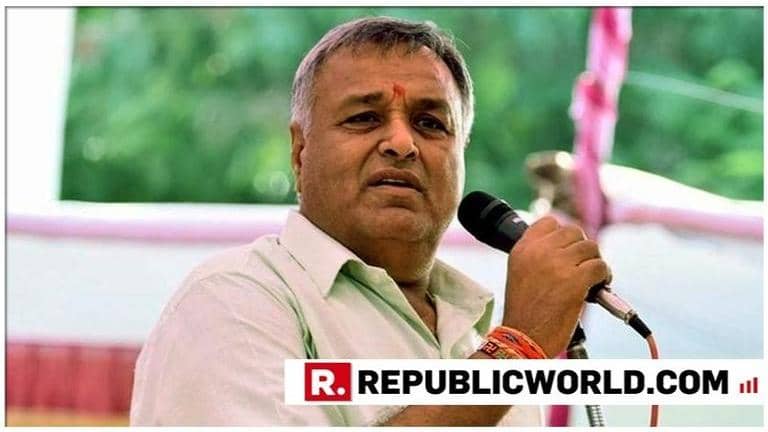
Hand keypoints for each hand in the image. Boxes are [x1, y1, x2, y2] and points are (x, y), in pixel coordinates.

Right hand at [500, 216, 609, 357]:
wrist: (523, 338)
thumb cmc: (524, 312)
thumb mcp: (519, 273)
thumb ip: (537, 256)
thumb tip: (567, 248)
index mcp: (522, 249)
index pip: (549, 223)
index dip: (563, 235)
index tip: (568, 250)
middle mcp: (539, 252)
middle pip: (574, 232)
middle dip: (582, 249)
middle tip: (583, 266)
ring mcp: (557, 264)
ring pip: (590, 247)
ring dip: (595, 262)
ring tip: (592, 278)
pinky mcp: (575, 280)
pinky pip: (600, 266)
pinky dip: (605, 277)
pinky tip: (598, 287)